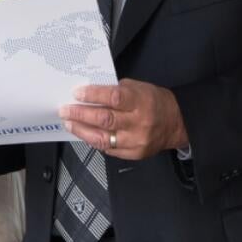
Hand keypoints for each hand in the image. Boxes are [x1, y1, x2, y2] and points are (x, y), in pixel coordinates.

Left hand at [58, 79, 188, 160]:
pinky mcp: (134, 153)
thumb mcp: (139, 88)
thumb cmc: (155, 102)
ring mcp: (136, 141)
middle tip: (65, 110)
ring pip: (103, 138)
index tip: (77, 93)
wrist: (176, 123)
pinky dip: (94, 141)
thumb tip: (90, 94)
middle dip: (80, 114)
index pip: (114, 98)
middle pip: (104, 119)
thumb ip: (116, 91)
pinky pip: (109, 149)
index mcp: (141, 102)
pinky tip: (84, 134)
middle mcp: (139, 123)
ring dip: (82, 130)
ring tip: (69, 123)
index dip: (93, 95)